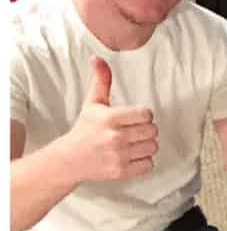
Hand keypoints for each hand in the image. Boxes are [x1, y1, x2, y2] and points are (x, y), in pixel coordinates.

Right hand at [68, 57, 157, 181]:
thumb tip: (97, 58)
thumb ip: (101, 81)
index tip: (133, 118)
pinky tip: (131, 157)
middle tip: (133, 131)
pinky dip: (143, 162)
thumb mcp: (92, 103)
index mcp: (110, 118)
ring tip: (131, 144)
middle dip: (145, 130)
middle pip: (153, 131)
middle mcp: (115, 137)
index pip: (147, 114)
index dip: (143, 116)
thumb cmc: (84, 129)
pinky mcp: (122, 172)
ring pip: (153, 147)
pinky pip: (149, 165)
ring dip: (146, 146)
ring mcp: (119, 156)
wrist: (69, 159)